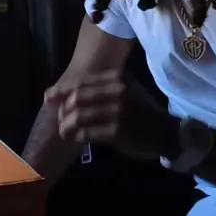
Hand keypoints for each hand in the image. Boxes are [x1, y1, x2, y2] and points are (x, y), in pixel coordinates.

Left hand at [45, 69, 177, 158]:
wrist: (165, 131)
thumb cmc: (139, 110)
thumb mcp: (122, 91)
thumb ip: (93, 89)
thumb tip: (50, 94)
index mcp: (117, 77)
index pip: (80, 82)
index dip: (62, 93)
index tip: (51, 101)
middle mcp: (118, 91)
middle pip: (76, 98)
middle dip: (63, 110)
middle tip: (62, 119)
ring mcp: (118, 111)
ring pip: (78, 116)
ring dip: (66, 125)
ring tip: (65, 131)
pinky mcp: (117, 131)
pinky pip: (86, 133)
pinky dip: (76, 136)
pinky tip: (75, 138)